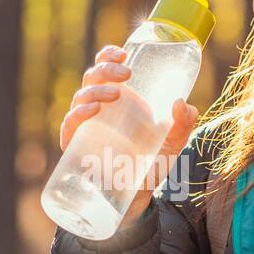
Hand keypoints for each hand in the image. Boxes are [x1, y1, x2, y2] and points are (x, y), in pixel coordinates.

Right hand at [60, 45, 198, 227]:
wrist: (136, 199)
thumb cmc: (152, 166)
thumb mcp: (173, 144)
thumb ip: (183, 125)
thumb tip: (182, 104)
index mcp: (119, 100)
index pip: (106, 69)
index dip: (108, 56)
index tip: (123, 54)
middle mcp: (100, 109)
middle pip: (92, 78)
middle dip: (105, 69)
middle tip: (126, 75)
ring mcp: (86, 127)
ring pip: (81, 96)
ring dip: (95, 90)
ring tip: (115, 95)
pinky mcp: (76, 146)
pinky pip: (70, 124)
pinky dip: (78, 114)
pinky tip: (93, 110)